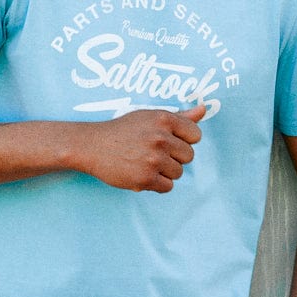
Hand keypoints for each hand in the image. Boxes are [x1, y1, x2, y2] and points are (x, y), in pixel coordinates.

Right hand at [80, 105, 204, 192]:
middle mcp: (161, 138)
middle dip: (175, 157)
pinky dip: (157, 184)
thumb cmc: (124, 130)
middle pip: (189, 156)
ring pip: (178, 172)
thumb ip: (180, 116)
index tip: (168, 141)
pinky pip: (167, 187)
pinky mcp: (145, 178)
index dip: (183, 140)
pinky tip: (142, 173)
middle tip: (153, 153)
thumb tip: (204, 109)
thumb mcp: (150, 117)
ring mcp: (153, 159)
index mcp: (164, 119)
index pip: (196, 135)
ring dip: (165, 171)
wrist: (92, 146)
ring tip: (145, 162)